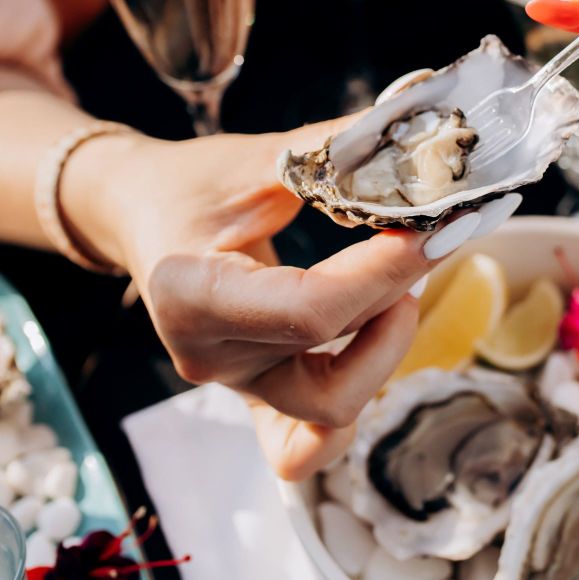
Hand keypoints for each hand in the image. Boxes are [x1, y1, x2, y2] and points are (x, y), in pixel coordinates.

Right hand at [61, 121, 440, 465]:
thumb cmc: (192, 182)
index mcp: (191, 296)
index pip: (311, 311)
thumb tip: (416, 135)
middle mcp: (209, 357)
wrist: (141, 212)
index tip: (436, 229)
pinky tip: (377, 345)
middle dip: (397, 301)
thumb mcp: (255, 157)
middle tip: (428, 241)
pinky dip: (354, 406)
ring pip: (332, 409)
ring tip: (398, 286)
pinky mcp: (255, 396)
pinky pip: (307, 445)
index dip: (385, 274)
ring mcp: (233, 387)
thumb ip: (333, 153)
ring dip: (385, 352)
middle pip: (330, 361)